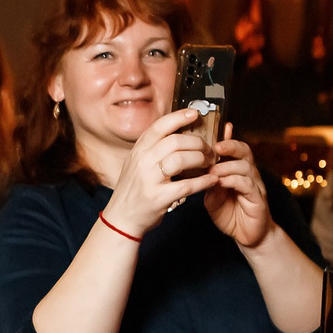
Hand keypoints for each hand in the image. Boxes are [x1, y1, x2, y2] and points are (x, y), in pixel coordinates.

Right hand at [100, 106, 220, 236]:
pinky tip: (212, 180)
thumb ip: (153, 149)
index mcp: (138, 151)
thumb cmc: (133, 191)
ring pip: (182, 159)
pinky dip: (204, 181)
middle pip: (175, 141)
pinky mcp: (158, 197)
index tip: (195, 114)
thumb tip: (177, 132)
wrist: (121, 218)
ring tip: (210, 163)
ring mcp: (149, 179)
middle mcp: (142, 162)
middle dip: (198, 143)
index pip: (159, 126)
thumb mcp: (136, 164)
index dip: (179, 117)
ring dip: (201, 159)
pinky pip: (187, 185)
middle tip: (209, 150)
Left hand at [203, 126, 276, 248]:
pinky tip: (221, 182)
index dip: (226, 139)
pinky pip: (248, 185)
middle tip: (215, 147)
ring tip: (212, 170)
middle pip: (244, 152)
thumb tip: (200, 170)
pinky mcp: (258, 200)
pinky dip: (234, 181)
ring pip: (245, 167)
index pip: (235, 149)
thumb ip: (208, 183)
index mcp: (238, 171)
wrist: (247, 236)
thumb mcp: (213, 197)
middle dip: (230, 146)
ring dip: (227, 166)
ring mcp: (256, 186)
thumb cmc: (230, 214)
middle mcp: (249, 175)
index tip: (214, 132)